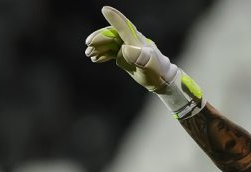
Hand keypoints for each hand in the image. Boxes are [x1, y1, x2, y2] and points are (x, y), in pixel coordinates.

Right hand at [84, 6, 204, 118]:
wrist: (162, 81)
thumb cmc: (157, 72)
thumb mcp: (149, 65)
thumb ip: (139, 57)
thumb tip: (125, 49)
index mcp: (137, 40)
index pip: (124, 27)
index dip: (115, 18)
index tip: (105, 9)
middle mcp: (131, 41)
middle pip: (112, 35)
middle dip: (99, 39)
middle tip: (88, 47)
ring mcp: (127, 48)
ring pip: (110, 43)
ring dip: (98, 47)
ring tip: (89, 55)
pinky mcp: (125, 56)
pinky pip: (111, 52)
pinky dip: (102, 54)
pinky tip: (95, 59)